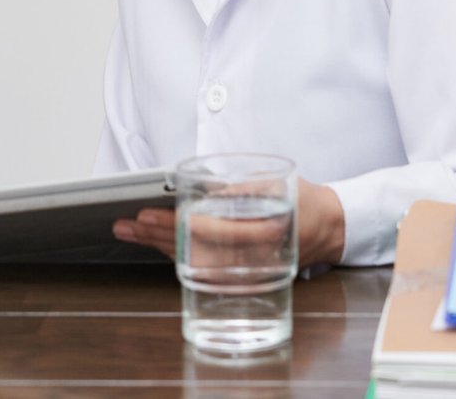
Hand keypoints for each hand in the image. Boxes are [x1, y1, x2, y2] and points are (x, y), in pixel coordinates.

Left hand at [111, 178, 345, 266]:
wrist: (331, 228)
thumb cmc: (303, 201)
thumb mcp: (277, 184)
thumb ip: (242, 189)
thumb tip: (204, 192)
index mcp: (259, 232)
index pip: (204, 231)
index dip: (171, 224)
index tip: (145, 214)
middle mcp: (248, 256)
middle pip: (190, 248)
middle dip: (153, 236)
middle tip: (125, 224)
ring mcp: (243, 267)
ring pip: (190, 258)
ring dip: (156, 246)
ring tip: (127, 232)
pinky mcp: (239, 271)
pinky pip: (200, 264)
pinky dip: (173, 253)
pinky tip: (151, 243)